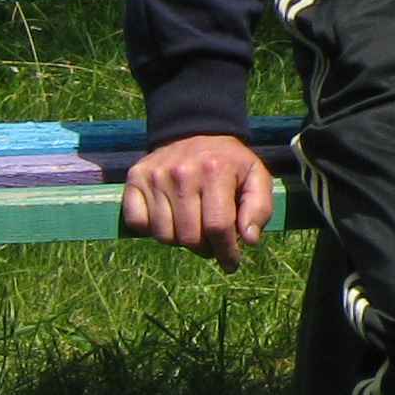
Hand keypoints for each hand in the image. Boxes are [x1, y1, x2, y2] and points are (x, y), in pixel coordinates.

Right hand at [121, 134, 274, 270]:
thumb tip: (249, 240)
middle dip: (205, 248)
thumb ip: (259, 208)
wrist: (195, 131)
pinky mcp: (135, 179)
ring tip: (193, 229)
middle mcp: (182, 173)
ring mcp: (155, 176)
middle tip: (212, 243)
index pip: (218, 227)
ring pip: (163, 235)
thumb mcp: (256, 177)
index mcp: (216, 171)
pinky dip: (153, 230)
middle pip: (190, 236)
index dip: (227, 252)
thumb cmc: (229, 163)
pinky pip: (138, 223)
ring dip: (180, 241)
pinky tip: (170, 219)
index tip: (231, 264)